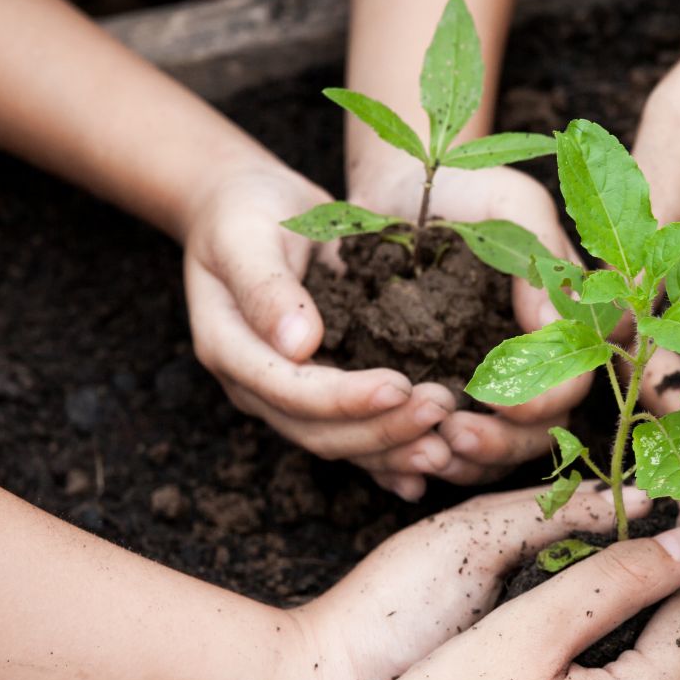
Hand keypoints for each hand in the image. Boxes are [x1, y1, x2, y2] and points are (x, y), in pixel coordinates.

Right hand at [184, 165, 457, 497]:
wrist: (243, 209)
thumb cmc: (244, 213)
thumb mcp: (245, 235)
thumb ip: (267, 288)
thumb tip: (299, 344)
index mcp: (230, 348)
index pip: (288, 390)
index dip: (345, 397)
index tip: (400, 387)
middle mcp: (256, 384)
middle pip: (318, 430)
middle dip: (382, 428)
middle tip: (442, 409)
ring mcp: (286, 395)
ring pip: (340, 442)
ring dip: (394, 448)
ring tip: (448, 445)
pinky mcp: (318, 392)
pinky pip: (353, 435)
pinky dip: (388, 459)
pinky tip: (430, 469)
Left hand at [348, 157, 591, 489]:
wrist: (403, 193)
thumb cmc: (468, 189)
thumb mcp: (511, 205)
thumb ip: (540, 260)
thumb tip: (551, 325)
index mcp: (574, 323)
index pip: (576, 381)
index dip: (546, 400)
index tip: (505, 403)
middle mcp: (545, 365)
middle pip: (541, 432)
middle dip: (502, 443)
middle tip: (454, 435)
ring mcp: (500, 388)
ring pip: (499, 451)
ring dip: (469, 461)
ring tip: (428, 450)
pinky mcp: (453, 398)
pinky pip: (452, 447)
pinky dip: (433, 460)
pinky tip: (408, 459)